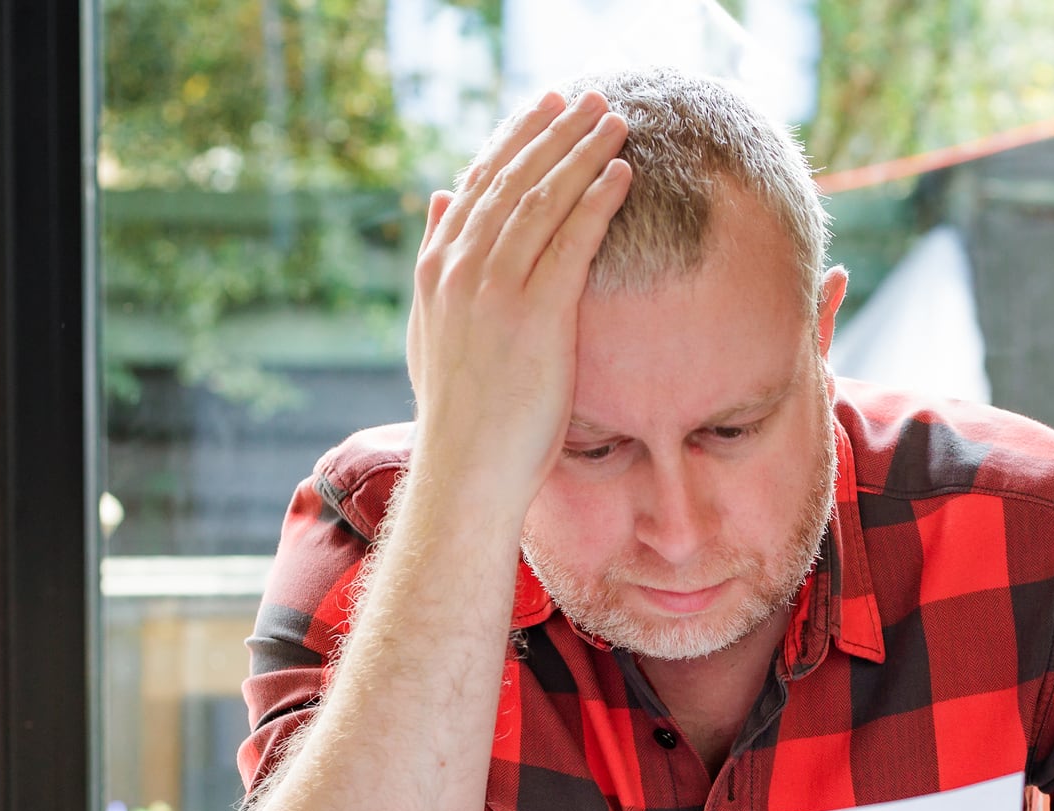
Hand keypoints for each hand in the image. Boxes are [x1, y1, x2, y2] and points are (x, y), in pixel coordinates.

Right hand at [405, 89, 631, 504]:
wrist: (466, 468)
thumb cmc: (460, 409)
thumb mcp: (431, 324)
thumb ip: (436, 256)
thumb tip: (439, 193)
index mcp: (436, 266)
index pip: (479, 182)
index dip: (515, 139)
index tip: (546, 107)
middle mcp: (460, 267)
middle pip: (514, 179)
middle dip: (554, 131)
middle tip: (589, 98)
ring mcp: (496, 289)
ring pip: (544, 199)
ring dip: (583, 152)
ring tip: (615, 122)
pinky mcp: (535, 314)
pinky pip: (572, 240)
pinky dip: (597, 200)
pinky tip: (621, 174)